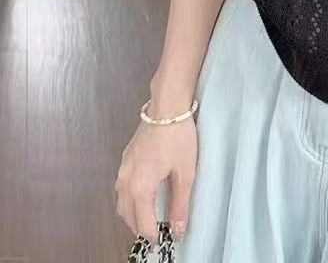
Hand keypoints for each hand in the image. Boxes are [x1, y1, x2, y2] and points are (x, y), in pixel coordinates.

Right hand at [114, 107, 197, 243]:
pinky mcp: (125, 160)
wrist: (166, 107)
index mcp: (139, 188)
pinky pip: (122, 189)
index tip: (166, 240)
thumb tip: (178, 229)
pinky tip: (144, 197)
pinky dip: (130, 200)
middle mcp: (125, 182)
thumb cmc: (178, 137)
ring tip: (152, 218)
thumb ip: (180, 204)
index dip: (155, 235)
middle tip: (159, 232)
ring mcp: (122, 170)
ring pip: (122, 204)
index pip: (142, 224)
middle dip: (142, 228)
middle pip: (128, 217)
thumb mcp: (185, 173)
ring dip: (134, 215)